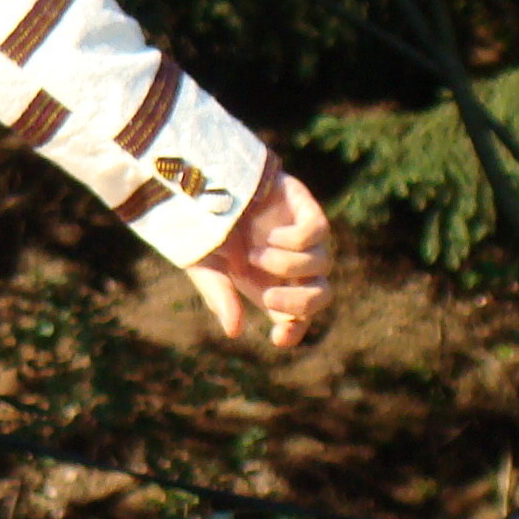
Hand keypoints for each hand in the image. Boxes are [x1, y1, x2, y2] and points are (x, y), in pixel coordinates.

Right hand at [185, 160, 331, 348]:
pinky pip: (317, 232)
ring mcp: (300, 237)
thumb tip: (235, 332)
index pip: (297, 318)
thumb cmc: (199, 228)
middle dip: (300, 302)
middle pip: (321, 294)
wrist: (198, 181)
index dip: (295, 332)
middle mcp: (290, 265)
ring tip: (255, 254)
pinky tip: (271, 236)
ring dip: (286, 265)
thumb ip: (220, 297)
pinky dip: (296, 240)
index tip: (276, 337)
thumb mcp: (205, 268)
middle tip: (268, 297)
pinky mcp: (304, 207)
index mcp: (269, 284)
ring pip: (321, 263)